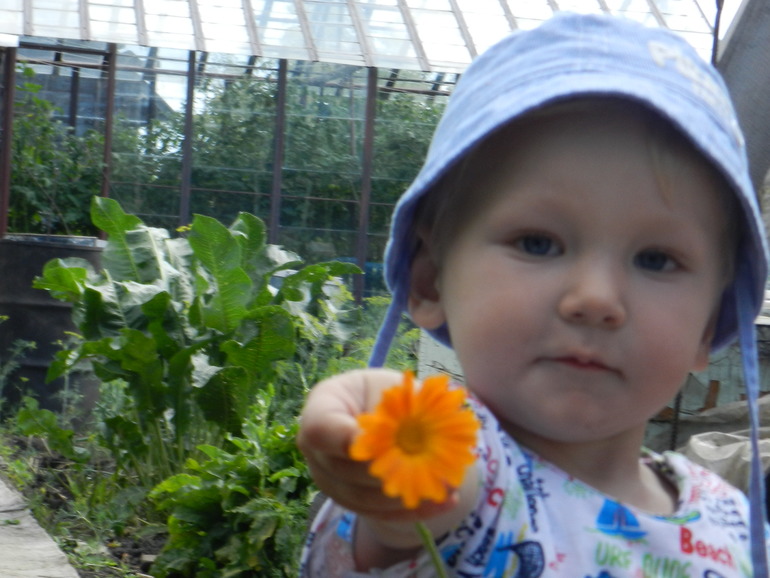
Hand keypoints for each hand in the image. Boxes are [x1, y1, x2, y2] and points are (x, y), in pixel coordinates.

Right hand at [297, 368, 458, 521]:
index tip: (384, 440)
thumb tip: (415, 426)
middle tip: (423, 470)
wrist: (389, 415)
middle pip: (342, 469)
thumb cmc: (392, 395)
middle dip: (385, 472)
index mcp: (322, 406)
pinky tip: (443, 502)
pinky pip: (374, 513)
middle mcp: (315, 447)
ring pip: (359, 498)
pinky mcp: (347, 500)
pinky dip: (409, 511)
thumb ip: (402, 405)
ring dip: (401, 496)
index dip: (347, 440)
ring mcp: (327, 477)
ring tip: (442, 489)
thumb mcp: (397, 388)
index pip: (320, 429)